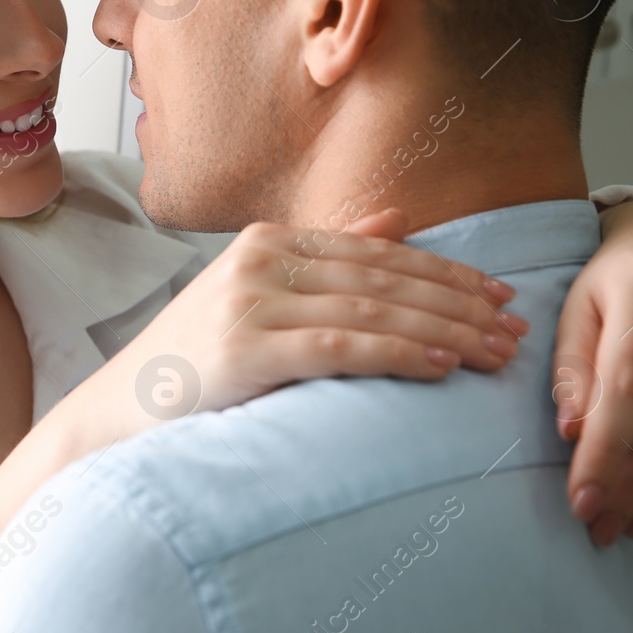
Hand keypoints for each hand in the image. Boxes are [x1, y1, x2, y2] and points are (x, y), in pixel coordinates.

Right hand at [95, 210, 526, 432]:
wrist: (117, 413)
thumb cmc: (191, 364)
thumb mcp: (254, 297)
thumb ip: (324, 257)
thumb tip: (395, 219)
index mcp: (265, 241)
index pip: (375, 251)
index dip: (444, 269)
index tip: (499, 292)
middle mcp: (258, 261)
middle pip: (383, 277)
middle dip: (458, 301)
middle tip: (515, 326)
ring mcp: (249, 303)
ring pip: (372, 309)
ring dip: (444, 330)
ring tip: (495, 351)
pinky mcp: (246, 349)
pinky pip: (341, 347)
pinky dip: (398, 353)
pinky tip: (442, 365)